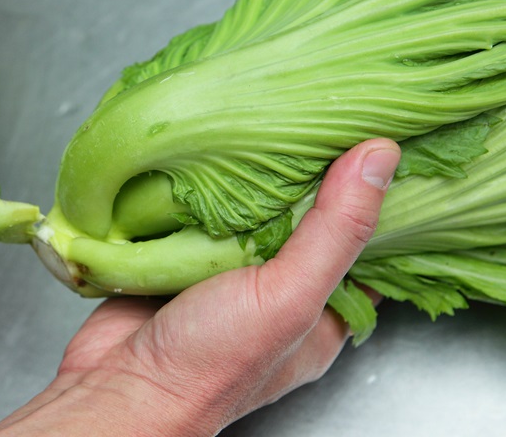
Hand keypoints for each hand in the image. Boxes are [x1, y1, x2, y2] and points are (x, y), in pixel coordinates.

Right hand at [0, 138, 400, 436]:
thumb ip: (336, 232)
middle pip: (308, 221)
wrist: (118, 385)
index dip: (382, 200)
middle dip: (315, 177)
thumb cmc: (208, 366)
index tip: (386, 146)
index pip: (368, 247)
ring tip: (277, 121)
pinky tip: (213, 151)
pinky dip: (206, 187)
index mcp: (321, 312)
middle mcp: (277, 291)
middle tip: (328, 122)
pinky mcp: (184, 257)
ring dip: (257, 177)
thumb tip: (378, 159)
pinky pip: (203, 212)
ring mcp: (228, 272)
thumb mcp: (289, 298)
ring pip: (253, 213)